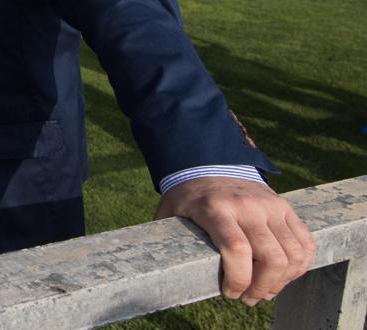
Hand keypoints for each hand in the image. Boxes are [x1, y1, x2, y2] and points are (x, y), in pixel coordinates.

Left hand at [155, 177, 315, 304]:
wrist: (209, 163)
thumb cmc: (187, 197)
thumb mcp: (170, 213)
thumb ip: (167, 238)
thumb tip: (157, 268)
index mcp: (215, 208)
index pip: (236, 249)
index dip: (237, 279)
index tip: (229, 293)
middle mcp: (247, 206)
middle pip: (271, 257)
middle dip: (261, 288)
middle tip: (247, 298)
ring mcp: (270, 205)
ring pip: (292, 254)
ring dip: (282, 281)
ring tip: (264, 290)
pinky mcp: (285, 207)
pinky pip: (305, 243)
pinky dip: (299, 265)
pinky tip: (282, 275)